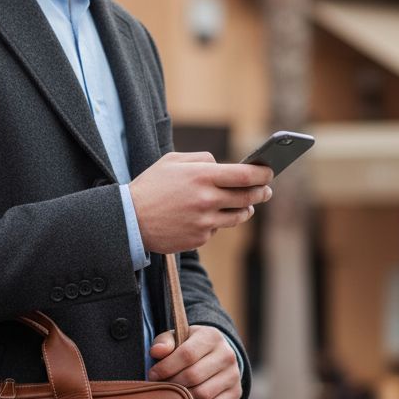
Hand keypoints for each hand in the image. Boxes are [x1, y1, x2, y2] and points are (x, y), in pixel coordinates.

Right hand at [129, 152, 272, 252]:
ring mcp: (204, 222)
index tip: (269, 172)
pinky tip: (205, 216)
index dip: (263, 174)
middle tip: (266, 190)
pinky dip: (216, 222)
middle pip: (248, 197)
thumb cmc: (150, 187)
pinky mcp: (199, 239)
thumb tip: (223, 165)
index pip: (245, 175)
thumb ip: (201, 160)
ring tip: (245, 205)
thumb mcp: (172, 162)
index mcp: (202, 176)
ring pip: (238, 216)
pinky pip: (217, 228)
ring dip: (245, 209)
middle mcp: (206, 200)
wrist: (129, 220)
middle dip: (261, 192)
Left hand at [147, 325, 241, 398]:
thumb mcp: (176, 338)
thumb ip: (164, 342)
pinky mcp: (236, 392)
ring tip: (172, 393)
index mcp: (211, 336)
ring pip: (203, 394)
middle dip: (172, 383)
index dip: (166, 367)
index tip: (152, 374)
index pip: (186, 354)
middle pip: (193, 376)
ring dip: (183, 397)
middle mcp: (227, 354)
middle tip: (161, 386)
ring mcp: (234, 375)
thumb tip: (156, 352)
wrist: (216, 356)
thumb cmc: (188, 347)